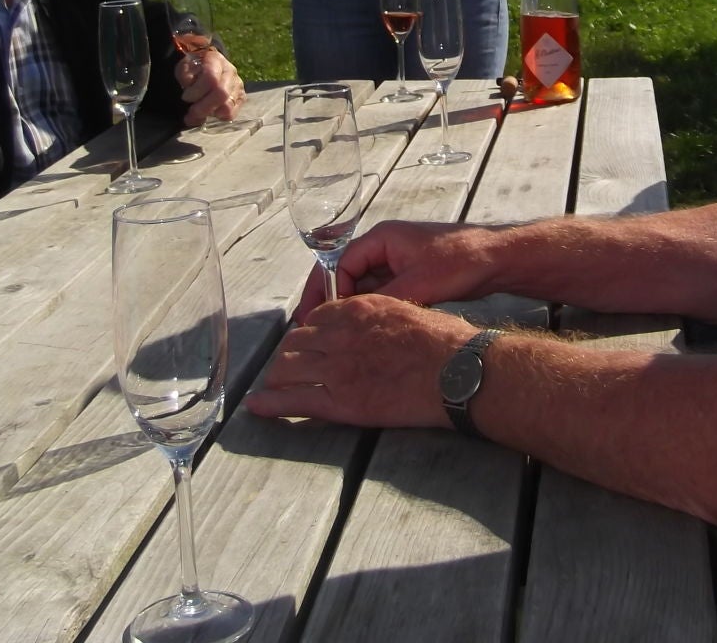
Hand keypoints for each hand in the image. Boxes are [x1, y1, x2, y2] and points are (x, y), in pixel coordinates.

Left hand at [177, 49, 244, 125]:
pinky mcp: (241, 97)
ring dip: (210, 113)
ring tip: (199, 113)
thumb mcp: (184, 67)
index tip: (185, 97)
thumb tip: (189, 85)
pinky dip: (218, 117)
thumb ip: (185, 76)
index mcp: (215, 60)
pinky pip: (232, 113)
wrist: (208, 66)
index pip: (210, 78)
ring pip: (228, 106)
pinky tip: (209, 112)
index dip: (196, 91)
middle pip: (222, 93)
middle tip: (191, 112)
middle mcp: (230, 72)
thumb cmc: (194, 68)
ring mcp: (237, 85)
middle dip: (203, 107)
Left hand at [245, 294, 476, 427]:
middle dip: (289, 354)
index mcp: (358, 309)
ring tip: (273, 386)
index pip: (316, 317)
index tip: (309, 343)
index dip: (309, 332)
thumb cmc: (445, 341)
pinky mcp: (341, 402)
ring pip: (288, 368)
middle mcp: (340, 334)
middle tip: (289, 367)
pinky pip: (295, 401)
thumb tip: (375, 327)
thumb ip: (380, 315)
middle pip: (295, 341)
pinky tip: (257, 407)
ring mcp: (338, 369)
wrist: (458, 371)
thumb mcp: (408, 310)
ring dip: (278, 377)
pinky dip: (271, 404)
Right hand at [292, 220, 497, 322]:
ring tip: (337, 335)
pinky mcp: (411, 276)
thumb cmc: (462, 260)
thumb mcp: (419, 283)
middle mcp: (386, 246)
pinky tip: (365, 330)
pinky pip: (381, 292)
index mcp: (382, 238)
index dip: (323, 291)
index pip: (338, 263)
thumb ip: (383, 299)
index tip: (315, 317)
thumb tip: (352, 318)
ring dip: (352, 307)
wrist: (498, 259)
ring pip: (363, 285)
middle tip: (316, 329)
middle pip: (346, 274)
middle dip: (332, 301)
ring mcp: (398, 261)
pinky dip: (371, 308)